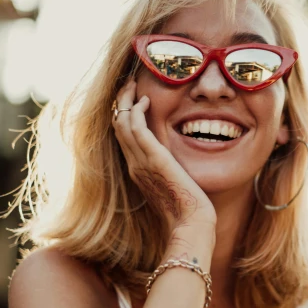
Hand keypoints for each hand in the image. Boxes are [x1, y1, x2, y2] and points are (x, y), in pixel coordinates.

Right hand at [112, 80, 216, 234]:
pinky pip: (136, 128)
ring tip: (134, 85)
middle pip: (116, 125)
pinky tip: (146, 101)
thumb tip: (173, 164)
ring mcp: (141, 161)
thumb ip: (168, 172)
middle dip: (120, 102)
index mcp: (138, 170)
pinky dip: (137, 111)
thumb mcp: (173, 185)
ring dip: (125, 100)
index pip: (122, 136)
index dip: (123, 115)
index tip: (132, 99)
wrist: (190, 223)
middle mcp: (134, 164)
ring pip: (121, 123)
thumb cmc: (186, 209)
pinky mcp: (154, 158)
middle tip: (129, 84)